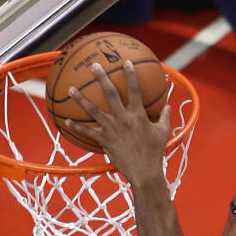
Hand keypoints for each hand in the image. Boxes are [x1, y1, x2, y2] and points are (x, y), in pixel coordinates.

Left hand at [65, 61, 171, 184]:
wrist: (144, 172)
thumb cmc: (155, 152)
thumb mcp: (164, 133)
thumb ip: (165, 117)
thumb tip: (168, 105)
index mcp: (138, 115)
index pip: (134, 90)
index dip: (130, 75)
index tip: (125, 63)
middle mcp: (123, 119)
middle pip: (110, 94)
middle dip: (102, 78)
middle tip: (94, 66)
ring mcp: (112, 129)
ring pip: (93, 111)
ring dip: (81, 99)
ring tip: (71, 89)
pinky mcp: (105, 141)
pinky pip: (88, 132)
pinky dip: (77, 127)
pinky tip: (67, 121)